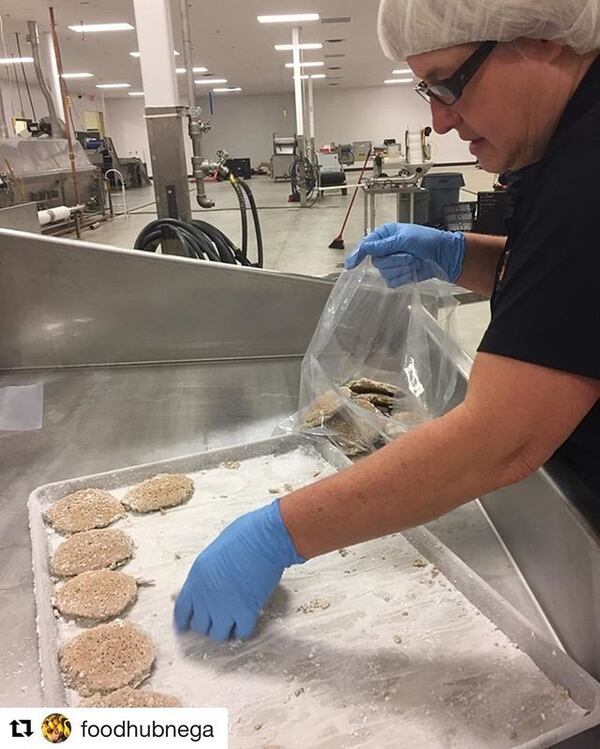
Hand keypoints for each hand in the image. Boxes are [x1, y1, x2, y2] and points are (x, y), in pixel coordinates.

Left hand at [174, 500, 303, 640]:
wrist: (264, 538)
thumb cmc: (241, 536)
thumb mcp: (210, 555)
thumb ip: (202, 577)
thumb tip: (196, 589)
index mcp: (195, 580)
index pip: (181, 612)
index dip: (185, 620)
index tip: (188, 625)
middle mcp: (206, 598)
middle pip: (199, 626)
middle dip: (207, 623)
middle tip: (216, 617)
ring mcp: (226, 607)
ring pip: (218, 635)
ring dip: (224, 629)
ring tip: (232, 620)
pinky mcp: (247, 612)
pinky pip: (242, 632)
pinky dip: (244, 629)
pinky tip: (247, 619)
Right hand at [345, 222, 464, 286]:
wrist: (444, 255)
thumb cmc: (427, 241)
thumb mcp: (404, 238)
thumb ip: (382, 245)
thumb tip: (365, 247)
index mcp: (385, 235)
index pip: (366, 246)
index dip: (358, 254)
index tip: (351, 264)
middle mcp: (386, 249)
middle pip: (376, 262)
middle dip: (393, 259)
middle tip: (407, 254)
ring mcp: (392, 264)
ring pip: (384, 272)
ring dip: (401, 267)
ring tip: (413, 260)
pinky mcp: (398, 276)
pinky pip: (392, 281)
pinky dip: (404, 276)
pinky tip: (413, 269)